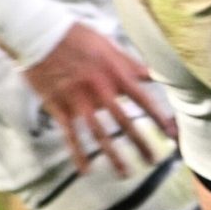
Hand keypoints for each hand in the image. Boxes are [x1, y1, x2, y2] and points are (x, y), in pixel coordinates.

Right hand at [23, 23, 175, 176]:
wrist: (37, 34)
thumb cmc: (75, 37)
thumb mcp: (108, 45)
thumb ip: (131, 63)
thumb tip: (154, 73)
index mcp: (115, 73)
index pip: (144, 100)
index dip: (160, 118)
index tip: (173, 135)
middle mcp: (100, 90)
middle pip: (125, 122)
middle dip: (141, 144)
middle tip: (154, 161)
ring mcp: (78, 101)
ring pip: (100, 134)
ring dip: (114, 156)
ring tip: (126, 174)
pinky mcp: (59, 107)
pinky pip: (71, 136)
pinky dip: (79, 154)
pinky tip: (86, 171)